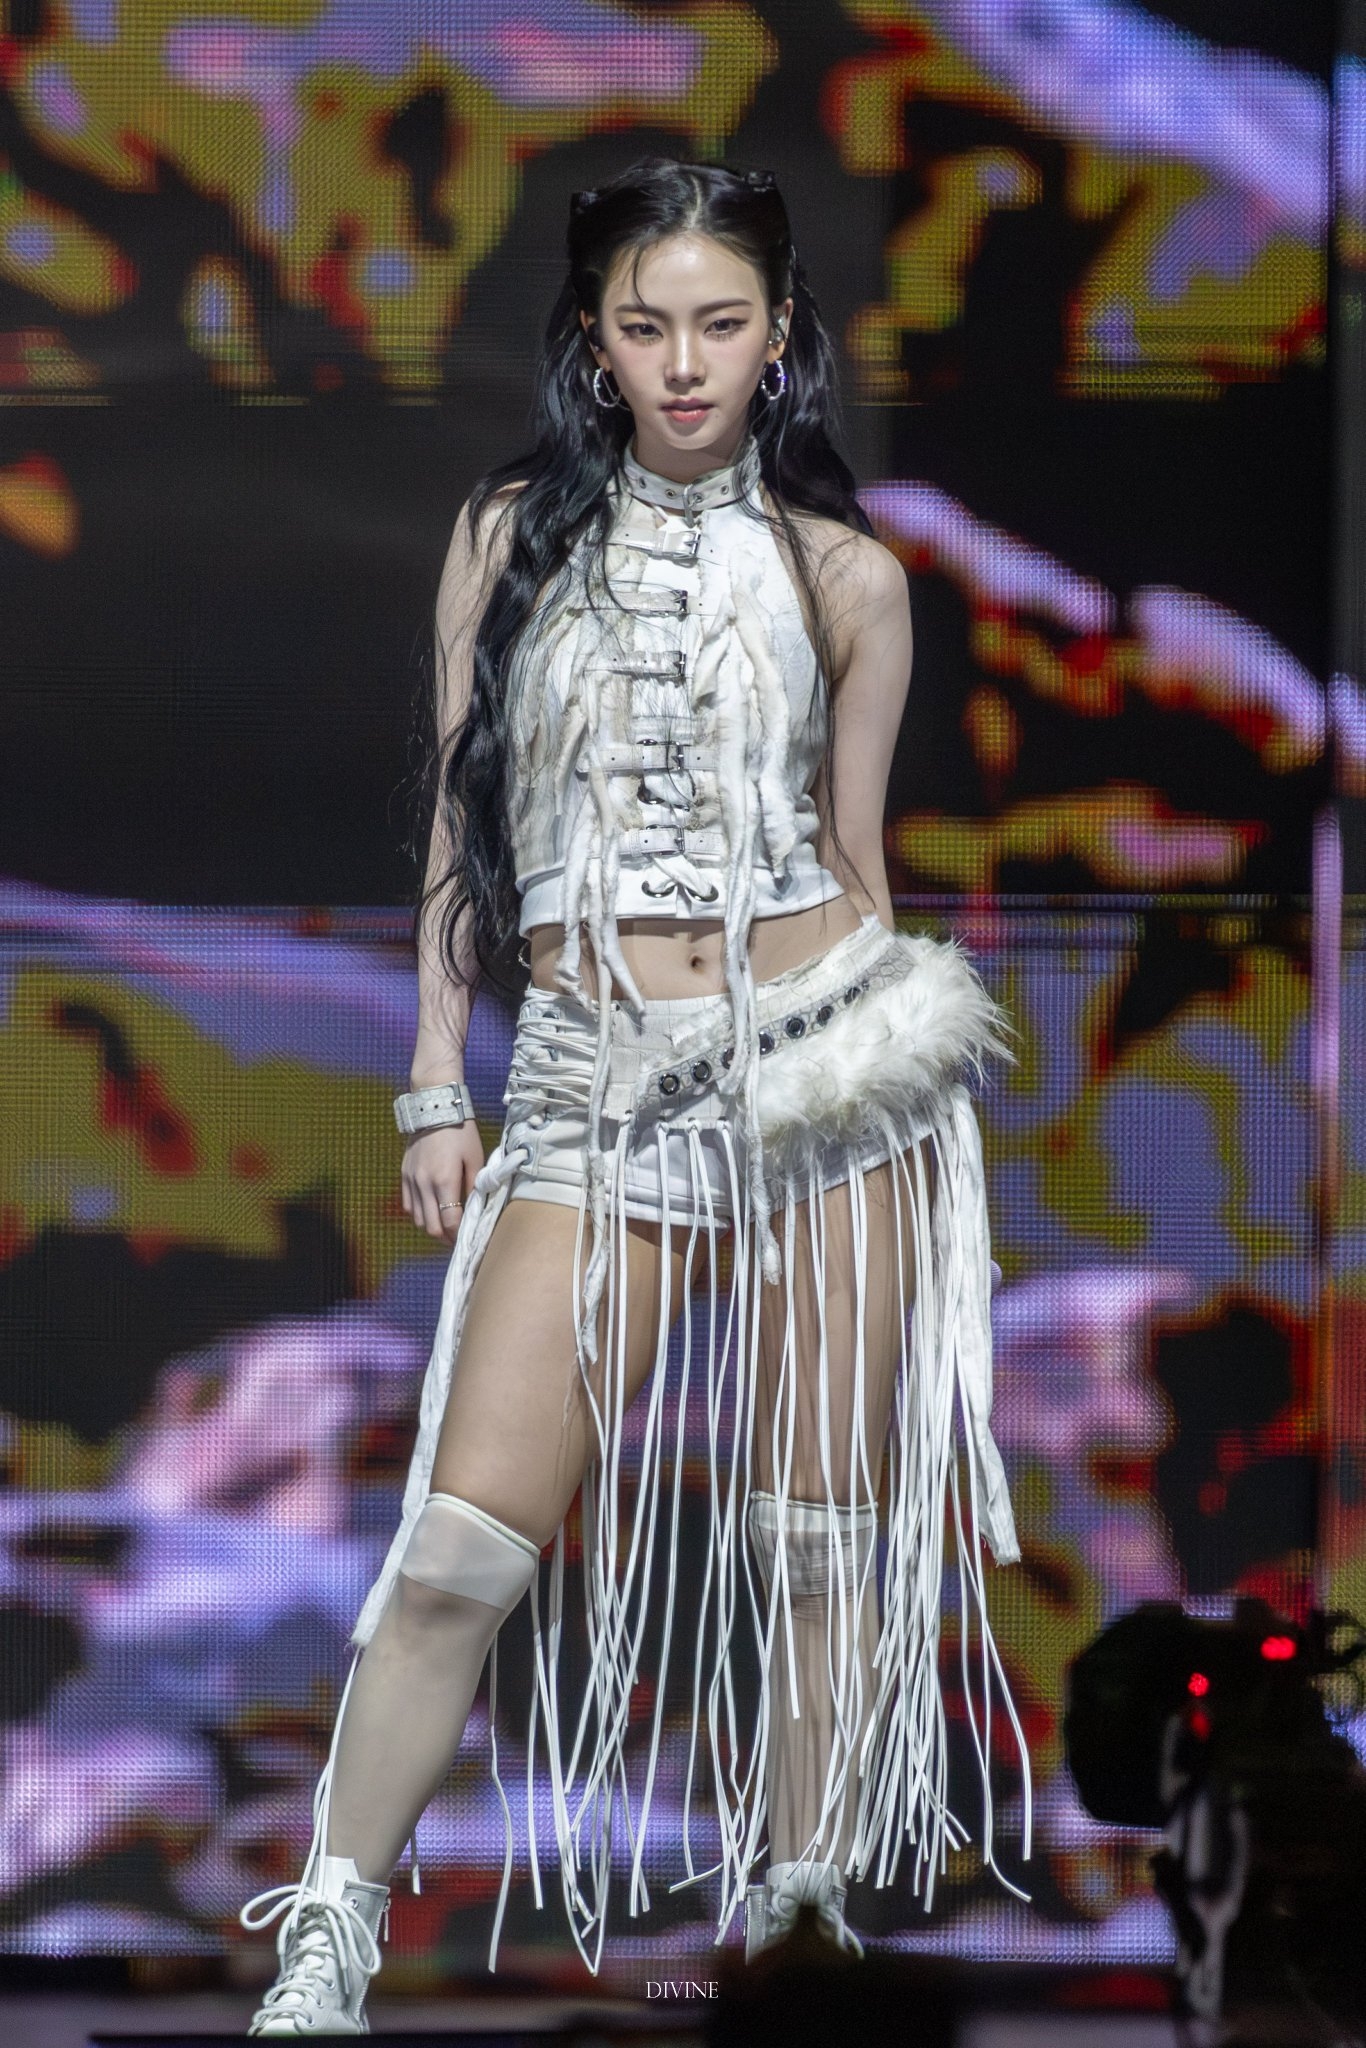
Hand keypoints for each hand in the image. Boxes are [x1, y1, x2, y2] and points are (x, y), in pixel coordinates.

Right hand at [401, 1121, 484, 1241]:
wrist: (434, 1109)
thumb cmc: (460, 1132)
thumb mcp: (475, 1157)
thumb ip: (474, 1185)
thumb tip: (474, 1208)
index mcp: (445, 1181)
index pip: (449, 1222)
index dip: (458, 1235)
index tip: (466, 1238)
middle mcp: (424, 1184)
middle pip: (431, 1227)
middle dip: (445, 1237)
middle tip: (456, 1238)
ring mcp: (411, 1180)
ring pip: (418, 1219)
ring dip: (432, 1226)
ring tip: (445, 1224)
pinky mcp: (404, 1175)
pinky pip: (408, 1205)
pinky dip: (419, 1213)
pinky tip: (431, 1209)